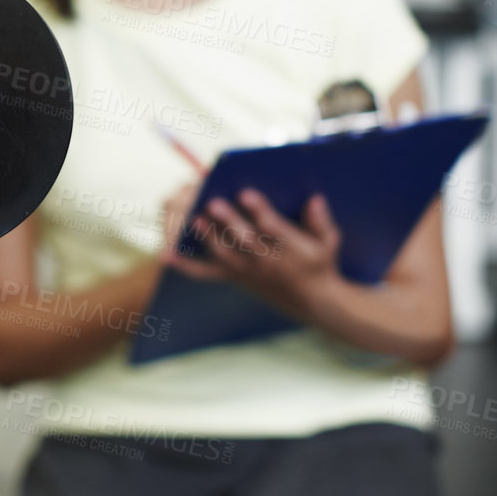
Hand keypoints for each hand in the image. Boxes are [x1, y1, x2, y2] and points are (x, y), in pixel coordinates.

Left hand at [162, 186, 343, 320]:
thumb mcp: (329, 242)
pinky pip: (207, 272)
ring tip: (194, 219)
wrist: (313, 302)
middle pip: (245, 240)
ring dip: (208, 237)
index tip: (247, 193)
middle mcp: (266, 261)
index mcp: (291, 248)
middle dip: (229, 222)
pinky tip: (167, 255)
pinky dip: (186, 265)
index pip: (274, 228)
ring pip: (224, 254)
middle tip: (212, 202)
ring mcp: (247, 271)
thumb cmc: (320, 263)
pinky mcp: (234, 277)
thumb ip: (321, 222)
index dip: (260, 211)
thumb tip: (314, 199)